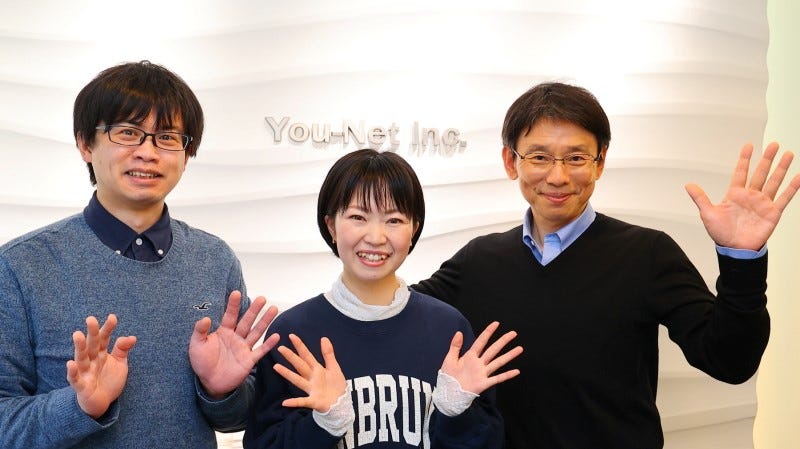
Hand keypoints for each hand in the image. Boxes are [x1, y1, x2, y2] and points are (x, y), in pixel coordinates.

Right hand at [66, 314, 136, 418]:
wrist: (102, 403)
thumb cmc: (109, 380)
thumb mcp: (120, 364)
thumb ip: (122, 350)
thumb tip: (132, 337)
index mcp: (101, 354)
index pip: (104, 339)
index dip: (108, 328)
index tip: (113, 317)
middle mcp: (91, 360)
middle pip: (91, 345)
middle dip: (92, 333)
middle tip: (91, 319)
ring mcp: (85, 372)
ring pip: (81, 358)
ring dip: (79, 347)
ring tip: (78, 335)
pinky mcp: (81, 386)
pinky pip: (75, 378)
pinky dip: (72, 371)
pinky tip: (71, 363)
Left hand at [189, 290, 279, 398]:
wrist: (210, 383)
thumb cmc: (202, 362)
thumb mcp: (196, 345)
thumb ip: (200, 331)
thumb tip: (205, 318)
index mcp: (223, 332)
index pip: (230, 315)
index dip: (233, 305)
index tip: (236, 292)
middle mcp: (236, 337)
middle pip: (247, 321)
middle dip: (254, 309)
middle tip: (262, 298)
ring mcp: (244, 348)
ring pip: (256, 332)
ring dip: (265, 321)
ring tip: (274, 309)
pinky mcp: (249, 360)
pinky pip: (260, 351)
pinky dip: (268, 344)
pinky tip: (276, 336)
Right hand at [274, 334, 346, 412]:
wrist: (341, 403)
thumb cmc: (336, 386)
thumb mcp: (334, 368)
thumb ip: (328, 354)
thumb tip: (323, 338)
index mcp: (317, 369)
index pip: (307, 355)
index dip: (300, 346)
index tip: (291, 336)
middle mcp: (311, 378)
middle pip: (300, 365)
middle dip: (291, 357)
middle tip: (280, 348)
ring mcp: (311, 389)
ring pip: (298, 380)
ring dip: (287, 374)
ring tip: (276, 367)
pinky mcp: (313, 401)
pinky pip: (302, 401)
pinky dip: (294, 402)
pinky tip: (285, 402)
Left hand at [440, 321, 522, 394]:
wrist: (448, 393)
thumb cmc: (448, 376)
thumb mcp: (450, 359)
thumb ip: (455, 346)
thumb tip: (459, 332)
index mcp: (470, 356)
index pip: (481, 341)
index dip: (488, 332)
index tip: (496, 323)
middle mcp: (479, 363)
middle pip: (493, 349)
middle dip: (503, 341)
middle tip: (513, 333)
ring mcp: (483, 373)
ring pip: (498, 362)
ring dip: (509, 355)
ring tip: (519, 349)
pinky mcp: (484, 383)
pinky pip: (497, 378)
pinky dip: (507, 375)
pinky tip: (516, 371)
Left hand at [685, 142, 799, 249]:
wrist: (735, 249)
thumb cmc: (721, 233)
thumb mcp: (708, 214)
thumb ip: (701, 198)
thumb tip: (688, 185)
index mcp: (735, 194)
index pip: (741, 172)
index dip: (744, 159)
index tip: (748, 146)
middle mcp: (750, 196)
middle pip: (760, 173)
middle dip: (767, 159)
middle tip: (773, 145)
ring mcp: (763, 203)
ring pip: (774, 181)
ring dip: (781, 168)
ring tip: (788, 154)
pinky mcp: (772, 212)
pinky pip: (784, 198)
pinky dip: (792, 188)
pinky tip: (798, 177)